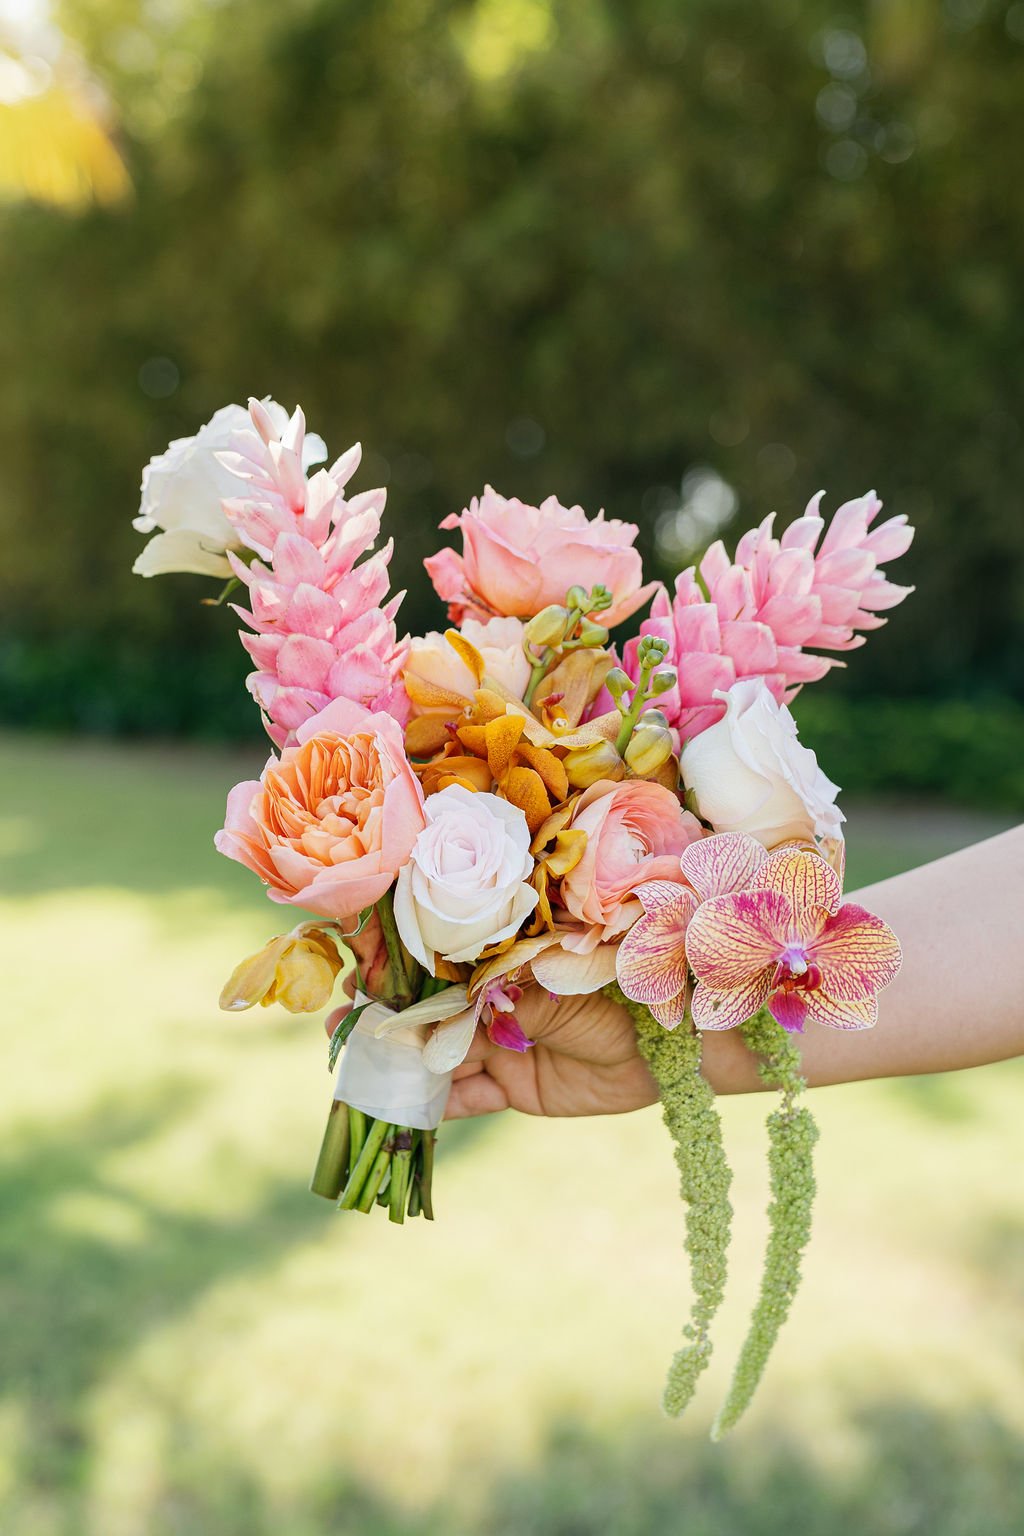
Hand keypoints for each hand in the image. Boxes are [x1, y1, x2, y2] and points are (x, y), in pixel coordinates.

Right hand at [325, 977, 762, 1118]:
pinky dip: (426, 1101)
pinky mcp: (513, 1085)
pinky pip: (459, 1096)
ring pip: (435, 1050)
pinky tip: (391, 1098)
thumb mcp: (561, 981)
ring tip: (353, 1055)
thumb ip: (503, 995)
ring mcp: (500, 1040)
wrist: (685, 1038)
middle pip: (426, 1001)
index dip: (395, 948)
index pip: (437, 944)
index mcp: (507, 948)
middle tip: (343, 1012)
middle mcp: (496, 992)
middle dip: (383, 1007)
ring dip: (396, 1057)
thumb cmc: (628, 978)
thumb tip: (444, 1006)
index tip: (357, 949)